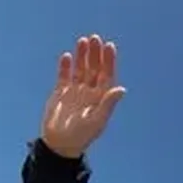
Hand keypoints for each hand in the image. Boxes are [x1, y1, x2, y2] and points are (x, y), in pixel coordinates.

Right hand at [41, 34, 126, 158]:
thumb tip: (122, 89)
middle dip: (95, 54)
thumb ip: (108, 104)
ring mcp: (75, 92)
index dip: (109, 61)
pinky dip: (65, 67)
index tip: (109, 46)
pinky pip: (64, 76)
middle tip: (94, 38)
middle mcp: (89, 93)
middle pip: (94, 69)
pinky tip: (67, 56)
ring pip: (80, 69)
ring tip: (82, 41)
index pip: (107, 76)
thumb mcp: (97, 120)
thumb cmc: (81, 136)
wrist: (60, 145)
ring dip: (81, 56)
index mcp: (101, 99)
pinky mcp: (60, 93)